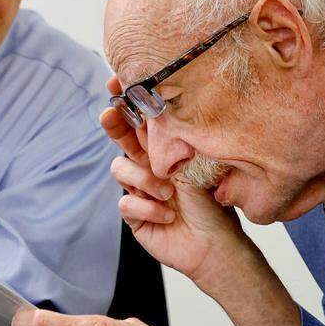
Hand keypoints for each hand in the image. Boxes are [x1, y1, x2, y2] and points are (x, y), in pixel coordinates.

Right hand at [104, 77, 299, 325]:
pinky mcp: (134, 215)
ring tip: (168, 194)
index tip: (115, 80)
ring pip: (119, 170)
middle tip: (109, 114)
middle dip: (114, 125)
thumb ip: (176, 142)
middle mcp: (149, 167)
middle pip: (121, 139)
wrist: (215, 245)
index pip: (142, 121)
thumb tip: (162, 112)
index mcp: (166, 151)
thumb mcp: (197, 165)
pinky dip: (147, 208)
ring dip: (143, 181)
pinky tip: (167, 216)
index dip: (126, 100)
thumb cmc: (213, 204)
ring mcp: (139, 190)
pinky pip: (125, 203)